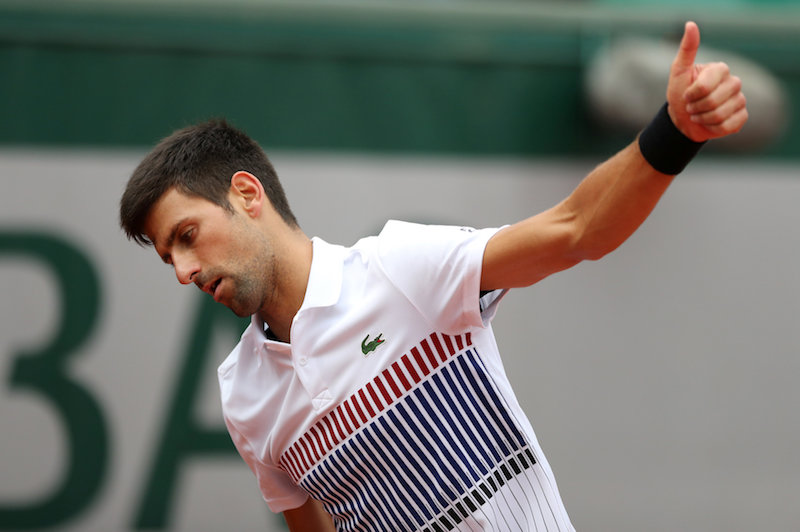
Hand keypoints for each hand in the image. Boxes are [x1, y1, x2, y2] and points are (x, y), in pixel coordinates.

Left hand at [666, 21, 747, 141]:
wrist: (682, 119)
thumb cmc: (679, 94)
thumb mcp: (678, 72)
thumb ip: (686, 50)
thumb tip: (691, 24)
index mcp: (720, 69)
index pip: (706, 86)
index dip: (692, 94)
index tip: (686, 94)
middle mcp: (734, 82)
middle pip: (715, 101)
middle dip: (696, 108)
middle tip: (690, 107)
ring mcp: (740, 99)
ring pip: (721, 114)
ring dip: (703, 119)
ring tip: (698, 115)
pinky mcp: (741, 116)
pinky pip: (729, 125)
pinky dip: (713, 128)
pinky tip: (709, 123)